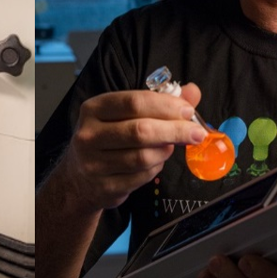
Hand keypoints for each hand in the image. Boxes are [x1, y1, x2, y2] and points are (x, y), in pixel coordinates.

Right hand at [57, 86, 207, 210]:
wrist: (80, 178)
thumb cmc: (108, 139)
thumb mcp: (125, 115)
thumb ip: (159, 102)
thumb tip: (192, 91)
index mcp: (94, 109)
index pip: (133, 102)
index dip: (165, 106)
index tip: (187, 110)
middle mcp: (89, 134)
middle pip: (140, 130)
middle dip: (175, 130)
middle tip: (197, 133)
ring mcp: (94, 162)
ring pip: (143, 156)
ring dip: (165, 151)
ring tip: (171, 147)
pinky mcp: (104, 186)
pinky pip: (141, 177)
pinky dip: (156, 168)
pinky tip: (156, 162)